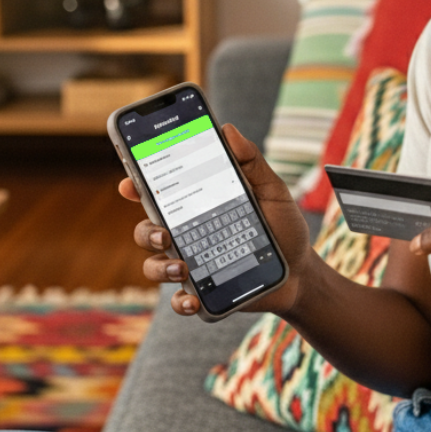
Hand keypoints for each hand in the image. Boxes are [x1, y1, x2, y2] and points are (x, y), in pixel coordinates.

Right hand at [122, 123, 313, 317]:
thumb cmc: (283, 226)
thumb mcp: (271, 190)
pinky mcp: (203, 292)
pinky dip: (180, 301)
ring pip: (154, 265)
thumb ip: (251, 162)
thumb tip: (228, 130)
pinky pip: (177, 299)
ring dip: (160, 267)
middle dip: (145, 231)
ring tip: (183, 267)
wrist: (302, 271)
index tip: (129, 182)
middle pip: (147, 229)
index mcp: (198, 204)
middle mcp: (188, 233)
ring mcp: (192, 263)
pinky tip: (193, 299)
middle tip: (164, 233)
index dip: (137, 185)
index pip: (160, 192)